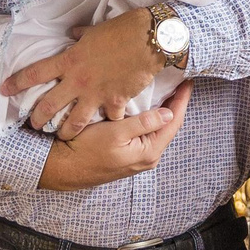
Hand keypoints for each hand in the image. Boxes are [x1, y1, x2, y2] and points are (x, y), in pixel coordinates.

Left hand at [6, 9, 160, 135]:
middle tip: (33, 124)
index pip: (34, 73)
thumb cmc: (121, 30)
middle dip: (37, 118)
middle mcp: (77, 81)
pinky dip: (108, 123)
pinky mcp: (115, 102)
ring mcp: (95, 94)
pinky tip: (107, 127)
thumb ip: (79, 37)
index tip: (4, 89)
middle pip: (48, 106)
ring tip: (62, 136)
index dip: (16, 82)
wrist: (149, 40)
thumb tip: (72, 35)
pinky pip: (108, 120)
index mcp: (69, 61)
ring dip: (65, 131)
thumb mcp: (94, 30)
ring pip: (73, 122)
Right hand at [36, 81, 193, 191]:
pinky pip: (145, 133)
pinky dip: (150, 117)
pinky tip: (148, 105)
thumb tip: (170, 112)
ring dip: (163, 109)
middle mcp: (147, 157)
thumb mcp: (116, 133)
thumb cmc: (86, 150)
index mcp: (149, 152)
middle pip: (168, 126)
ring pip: (157, 129)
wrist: (62, 168)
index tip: (187, 81)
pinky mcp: (127, 155)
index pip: (174, 122)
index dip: (182, 100)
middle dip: (175, 104)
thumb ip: (144, 123)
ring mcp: (137, 157)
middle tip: (179, 81)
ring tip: (167, 89)